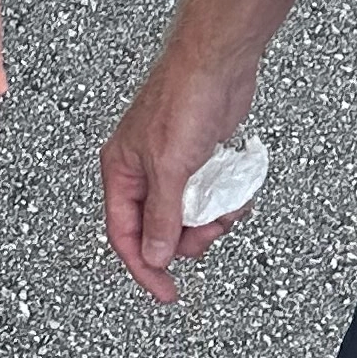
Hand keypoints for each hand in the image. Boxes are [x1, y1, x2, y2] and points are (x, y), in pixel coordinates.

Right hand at [102, 45, 263, 304]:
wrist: (217, 64)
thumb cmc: (183, 100)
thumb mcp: (170, 169)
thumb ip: (162, 218)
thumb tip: (155, 257)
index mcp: (121, 171)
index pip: (123, 234)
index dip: (144, 267)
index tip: (166, 292)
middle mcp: (142, 171)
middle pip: (160, 230)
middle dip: (190, 237)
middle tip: (211, 227)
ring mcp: (171, 166)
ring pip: (188, 217)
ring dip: (211, 218)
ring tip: (226, 203)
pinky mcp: (197, 160)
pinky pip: (208, 198)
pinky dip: (224, 201)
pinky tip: (235, 191)